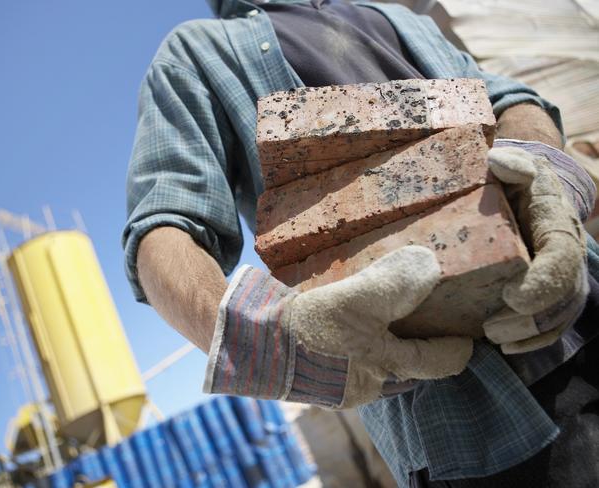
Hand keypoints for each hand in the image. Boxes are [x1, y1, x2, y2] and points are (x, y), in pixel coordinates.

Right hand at [204, 246, 472, 408]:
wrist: (255, 347)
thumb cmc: (309, 327)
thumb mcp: (356, 298)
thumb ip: (394, 283)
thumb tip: (428, 265)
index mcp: (384, 367)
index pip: (437, 362)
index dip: (456, 350)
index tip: (467, 339)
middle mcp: (369, 386)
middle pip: (407, 370)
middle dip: (416, 350)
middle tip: (419, 325)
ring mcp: (343, 390)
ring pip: (379, 370)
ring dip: (385, 351)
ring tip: (379, 325)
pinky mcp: (321, 385)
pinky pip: (353, 369)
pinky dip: (359, 352)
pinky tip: (346, 334)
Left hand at [483, 144, 588, 353]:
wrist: (530, 192)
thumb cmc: (517, 180)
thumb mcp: (516, 165)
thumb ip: (512, 163)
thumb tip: (498, 161)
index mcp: (558, 226)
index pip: (561, 259)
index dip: (543, 283)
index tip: (511, 296)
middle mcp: (568, 255)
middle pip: (562, 297)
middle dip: (530, 319)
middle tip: (492, 328)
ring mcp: (563, 276)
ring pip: (559, 315)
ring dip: (529, 334)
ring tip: (493, 338)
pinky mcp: (551, 291)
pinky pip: (551, 323)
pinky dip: (534, 339)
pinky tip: (507, 348)